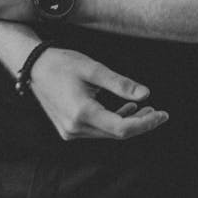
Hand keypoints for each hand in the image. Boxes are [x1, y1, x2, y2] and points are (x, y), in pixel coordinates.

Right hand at [29, 47, 168, 140]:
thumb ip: (121, 84)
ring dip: (127, 122)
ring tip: (145, 108)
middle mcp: (75, 128)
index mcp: (82, 113)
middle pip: (117, 133)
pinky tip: (126, 109)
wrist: (33, 66)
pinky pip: (97, 130)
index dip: (146, 123)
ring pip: (107, 133)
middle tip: (158, 111)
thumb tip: (147, 95)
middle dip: (140, 123)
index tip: (163, 114)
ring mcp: (70, 131)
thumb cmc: (62, 63)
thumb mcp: (94, 69)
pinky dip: (113, 121)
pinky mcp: (68, 129)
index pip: (122, 128)